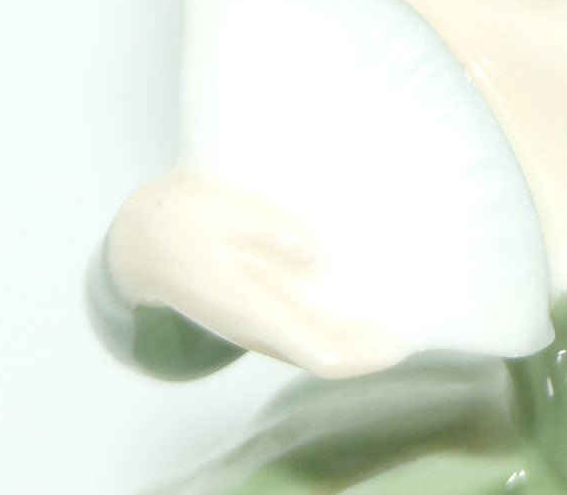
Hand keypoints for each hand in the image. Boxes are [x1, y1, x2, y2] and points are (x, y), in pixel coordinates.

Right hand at [106, 169, 403, 377]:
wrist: (142, 241)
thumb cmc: (182, 220)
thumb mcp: (220, 211)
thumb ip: (266, 229)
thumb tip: (316, 249)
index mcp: (249, 308)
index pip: (317, 351)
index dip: (363, 355)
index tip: (402, 342)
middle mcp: (260, 325)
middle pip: (329, 350)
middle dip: (375, 344)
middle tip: (424, 318)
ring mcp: (261, 321)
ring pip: (321, 338)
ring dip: (361, 330)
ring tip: (406, 301)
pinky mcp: (261, 307)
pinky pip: (308, 321)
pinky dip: (341, 314)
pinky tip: (366, 286)